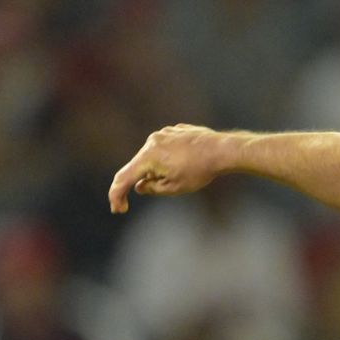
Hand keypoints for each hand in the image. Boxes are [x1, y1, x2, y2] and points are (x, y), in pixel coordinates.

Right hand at [109, 124, 225, 213]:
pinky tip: (187, 162)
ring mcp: (163, 133)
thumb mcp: (174, 188)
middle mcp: (152, 141)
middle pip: (139, 166)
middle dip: (146, 180)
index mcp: (148, 157)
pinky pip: (165, 148)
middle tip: (166, 187)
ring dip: (159, 168)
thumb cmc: (199, 171)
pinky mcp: (174, 131)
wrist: (221, 150)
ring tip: (183, 172)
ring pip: (153, 156)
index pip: (124, 178)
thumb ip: (152, 189)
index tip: (119, 209)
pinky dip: (169, 158)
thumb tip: (139, 186)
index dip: (117, 195)